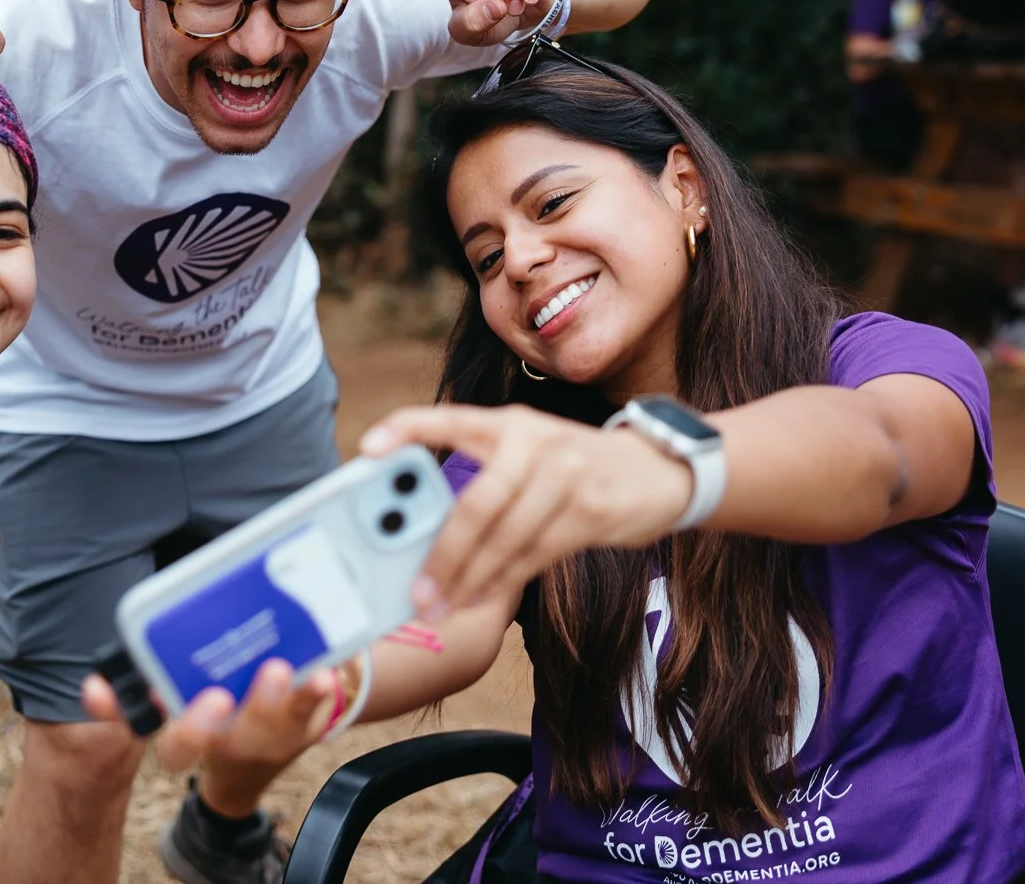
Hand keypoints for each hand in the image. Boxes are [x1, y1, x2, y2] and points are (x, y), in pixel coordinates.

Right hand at [79, 657, 339, 775]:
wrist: (259, 755)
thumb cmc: (221, 691)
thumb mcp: (193, 669)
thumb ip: (185, 634)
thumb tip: (199, 575)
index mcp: (170, 716)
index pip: (128, 716)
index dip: (110, 707)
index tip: (96, 687)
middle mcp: (205, 736)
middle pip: (181, 747)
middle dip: (193, 725)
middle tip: (214, 697)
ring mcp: (248, 739)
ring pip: (250, 734)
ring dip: (265, 705)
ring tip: (278, 671)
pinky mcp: (292, 733)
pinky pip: (304, 717)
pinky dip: (313, 694)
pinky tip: (322, 673)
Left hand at [359, 405, 693, 612]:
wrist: (657, 471)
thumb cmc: (573, 467)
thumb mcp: (530, 452)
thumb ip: (484, 475)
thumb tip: (420, 528)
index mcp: (510, 424)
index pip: (451, 419)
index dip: (408, 428)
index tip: (368, 448)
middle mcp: (535, 443)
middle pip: (479, 502)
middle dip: (443, 552)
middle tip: (414, 589)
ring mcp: (566, 476)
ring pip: (506, 537)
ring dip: (470, 578)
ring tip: (440, 605)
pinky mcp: (590, 511)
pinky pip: (535, 554)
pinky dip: (503, 580)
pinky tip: (479, 596)